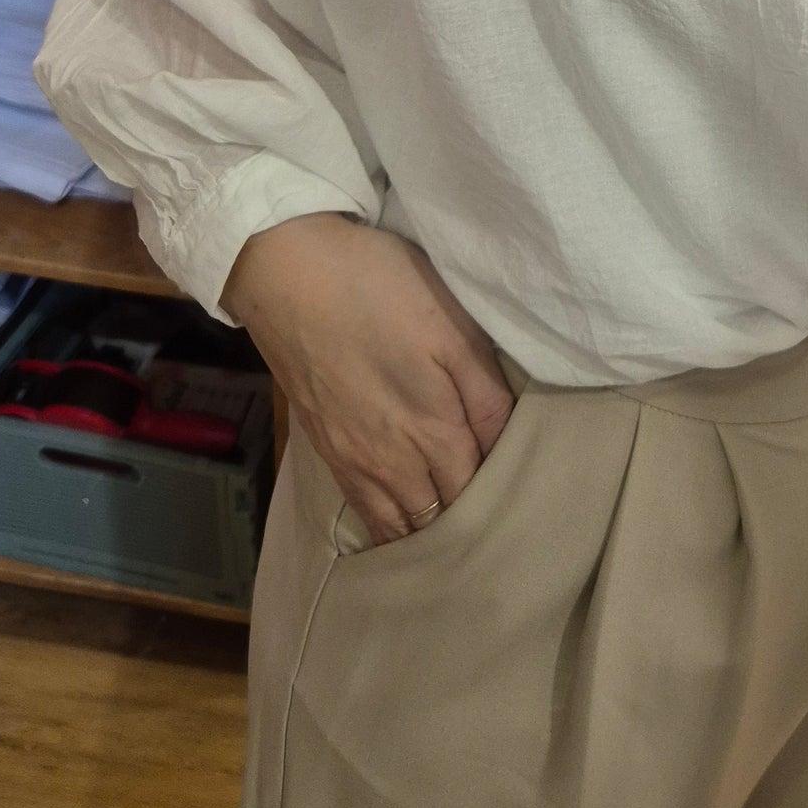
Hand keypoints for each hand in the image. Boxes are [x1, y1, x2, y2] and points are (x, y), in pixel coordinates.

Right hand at [224, 214, 513, 545]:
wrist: (286, 273)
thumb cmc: (378, 288)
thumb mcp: (452, 326)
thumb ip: (485, 394)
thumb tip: (508, 446)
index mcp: (432, 431)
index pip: (475, 493)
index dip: (499, 497)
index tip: (521, 493)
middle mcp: (391, 462)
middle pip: (437, 519)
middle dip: (467, 523)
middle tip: (496, 515)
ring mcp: (352, 461)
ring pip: (396, 527)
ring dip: (425, 533)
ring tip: (453, 530)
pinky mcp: (325, 449)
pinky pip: (363, 511)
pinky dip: (388, 526)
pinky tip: (403, 520)